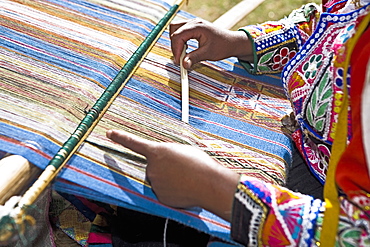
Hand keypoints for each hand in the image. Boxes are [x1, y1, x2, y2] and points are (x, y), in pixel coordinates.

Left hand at [106, 129, 238, 220]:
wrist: (209, 184)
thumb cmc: (200, 164)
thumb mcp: (183, 150)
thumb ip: (169, 154)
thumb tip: (165, 164)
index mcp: (157, 152)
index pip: (134, 143)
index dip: (121, 138)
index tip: (109, 134)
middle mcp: (151, 168)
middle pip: (153, 167)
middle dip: (164, 168)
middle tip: (182, 168)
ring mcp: (155, 184)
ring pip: (159, 180)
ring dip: (170, 179)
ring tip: (187, 178)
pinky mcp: (161, 197)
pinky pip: (164, 192)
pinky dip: (173, 191)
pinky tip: (185, 188)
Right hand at [170, 18, 252, 68]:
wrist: (232, 42)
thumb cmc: (223, 46)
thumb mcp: (208, 53)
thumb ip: (194, 58)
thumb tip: (183, 64)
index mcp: (197, 27)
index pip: (178, 36)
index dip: (176, 50)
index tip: (178, 61)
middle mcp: (194, 22)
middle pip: (174, 30)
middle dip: (175, 45)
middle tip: (179, 58)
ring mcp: (194, 24)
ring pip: (176, 29)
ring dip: (176, 42)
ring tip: (183, 53)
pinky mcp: (194, 27)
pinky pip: (181, 31)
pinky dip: (180, 40)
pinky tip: (186, 48)